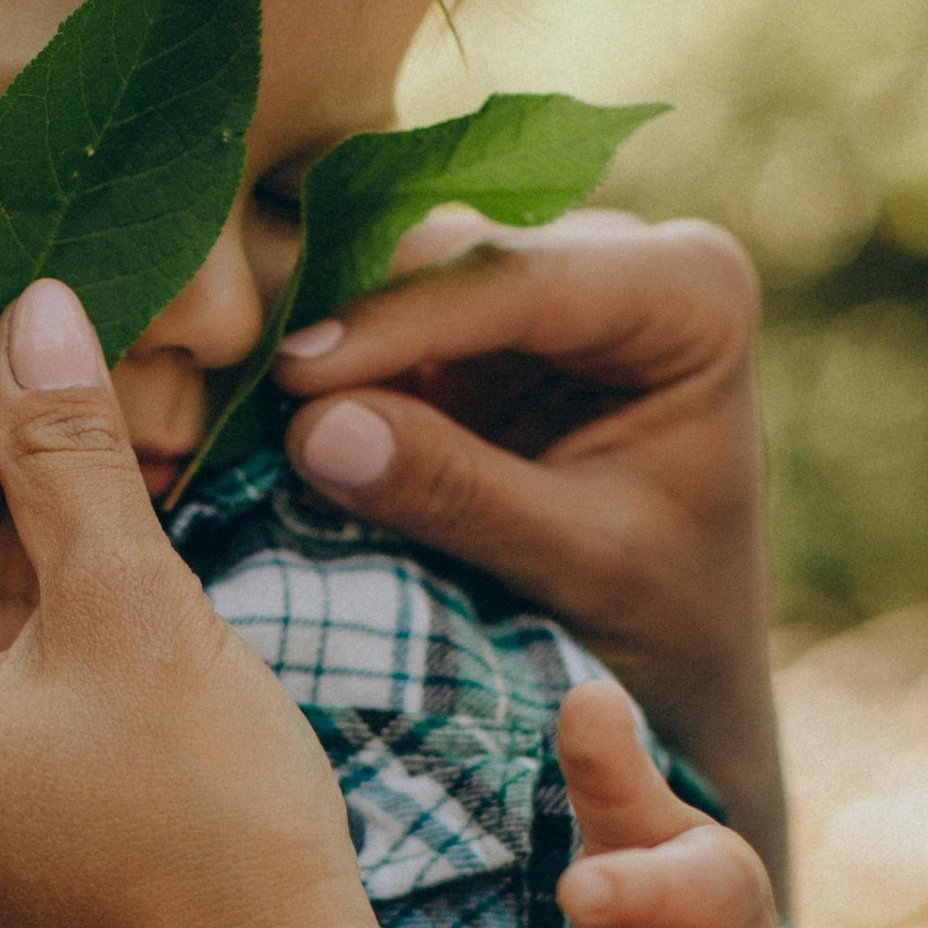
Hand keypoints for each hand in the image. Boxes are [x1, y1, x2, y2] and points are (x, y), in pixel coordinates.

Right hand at [273, 211, 785, 888]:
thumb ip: (455, 492)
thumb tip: (310, 428)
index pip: (519, 280)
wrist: (677, 672)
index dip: (395, 324)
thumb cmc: (661, 625)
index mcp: (690, 291)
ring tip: (237, 413)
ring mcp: (543, 284)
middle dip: (347, 328)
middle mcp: (619, 257)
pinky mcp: (479, 331)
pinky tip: (259, 419)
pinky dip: (325, 376)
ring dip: (322, 348)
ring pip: (397, 280)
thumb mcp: (571, 565)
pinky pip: (378, 329)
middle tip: (242, 405)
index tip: (289, 376)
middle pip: (449, 256)